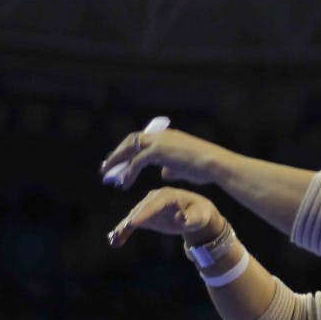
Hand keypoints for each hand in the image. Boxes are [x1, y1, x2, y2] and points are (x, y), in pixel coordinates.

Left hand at [100, 128, 230, 189]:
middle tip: (106, 166)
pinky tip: (124, 184)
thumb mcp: (185, 168)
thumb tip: (163, 172)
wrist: (213, 164)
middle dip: (118, 153)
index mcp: (168, 136)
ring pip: (131, 148)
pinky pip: (137, 162)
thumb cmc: (204, 168)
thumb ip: (171, 168)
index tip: (120, 160)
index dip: (130, 149)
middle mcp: (162, 135)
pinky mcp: (158, 151)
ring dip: (117, 161)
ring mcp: (159, 141)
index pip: (143, 139)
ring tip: (107, 175)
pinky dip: (129, 173)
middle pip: (132, 140)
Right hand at [107, 187, 223, 248]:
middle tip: (121, 232)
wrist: (195, 214)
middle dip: (131, 221)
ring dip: (123, 228)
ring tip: (114, 239)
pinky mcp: (145, 214)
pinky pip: (132, 222)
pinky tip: (114, 240)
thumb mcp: (199, 217)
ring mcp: (149, 205)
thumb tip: (180, 218)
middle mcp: (156, 197)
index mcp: (169, 195)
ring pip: (133, 216)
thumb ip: (190, 218)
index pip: (155, 204)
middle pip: (141, 209)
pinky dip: (123, 230)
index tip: (133, 223)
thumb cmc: (199, 214)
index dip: (144, 213)